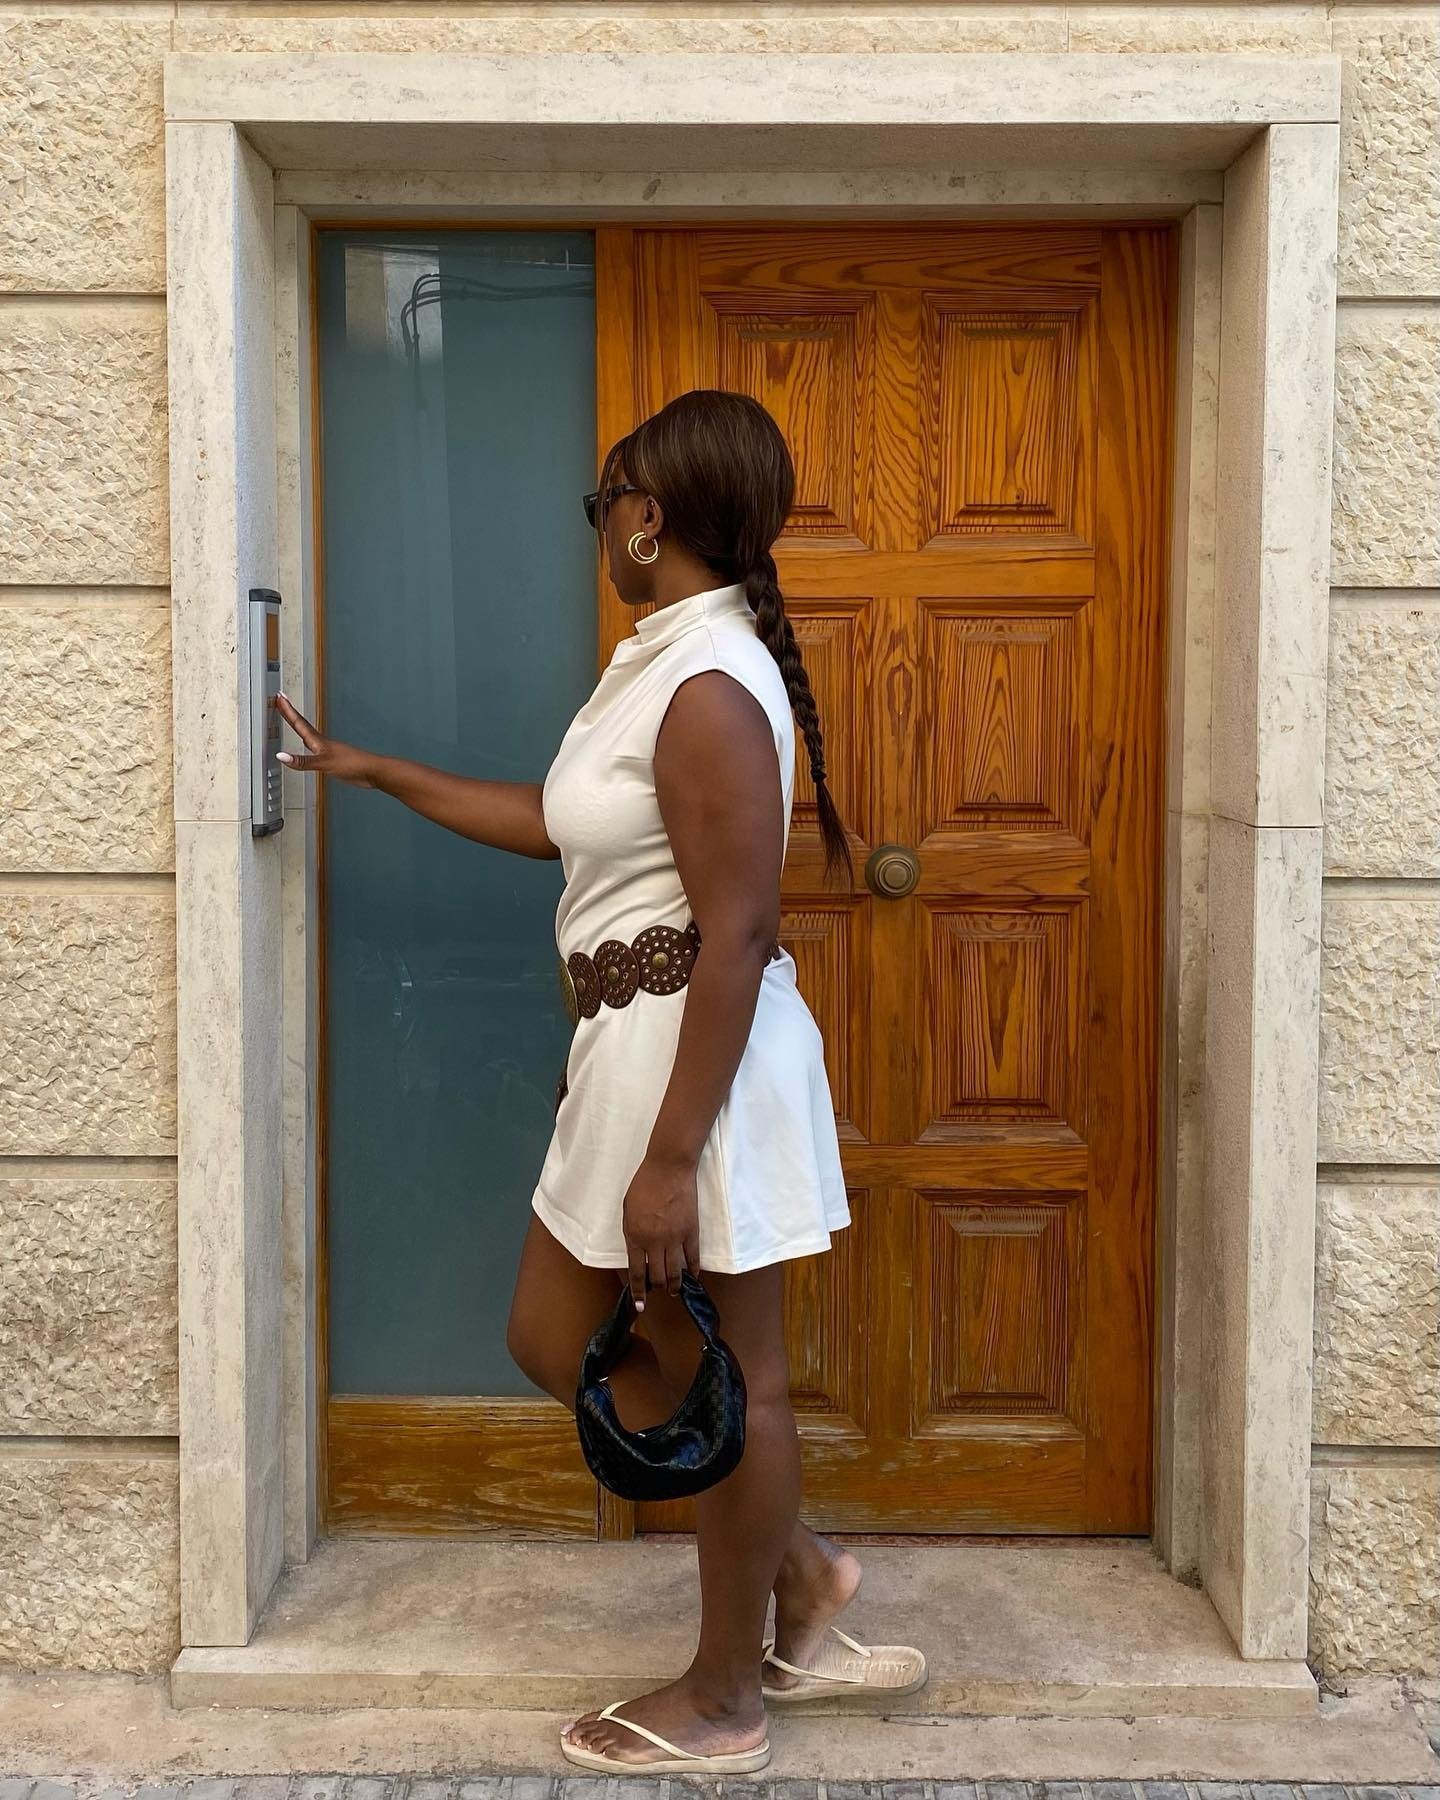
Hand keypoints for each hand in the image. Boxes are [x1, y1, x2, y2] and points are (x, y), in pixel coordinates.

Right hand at [274, 692, 376, 786]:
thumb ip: (302, 761)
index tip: (280, 697)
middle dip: (290, 713)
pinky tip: (308, 749)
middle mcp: (321, 743)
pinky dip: (306, 746)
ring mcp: (327, 750)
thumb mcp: (324, 763)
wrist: (372, 771)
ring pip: (308, 735)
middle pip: (301, 725)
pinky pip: (314, 749)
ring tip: (290, 720)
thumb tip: (282, 756)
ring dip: (298, 726)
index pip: (299, 722)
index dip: (288, 710)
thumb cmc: (353, 764)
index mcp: (318, 741)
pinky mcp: (332, 760)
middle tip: (281, 701)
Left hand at [621, 1151, 700, 1309]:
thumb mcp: (627, 1210)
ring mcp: (675, 1238)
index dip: (639, 1292)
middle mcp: (654, 1242)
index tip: (641, 1305)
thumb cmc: (643, 1185)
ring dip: (675, 1285)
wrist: (668, 1169)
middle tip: (658, 1292)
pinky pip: (693, 1257)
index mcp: (635, 1237)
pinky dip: (693, 1269)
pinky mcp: (691, 1232)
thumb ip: (632, 1232)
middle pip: (657, 1276)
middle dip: (657, 1288)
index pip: (637, 1272)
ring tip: (674, 1291)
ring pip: (675, 1272)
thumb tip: (637, 1251)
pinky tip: (692, 1276)